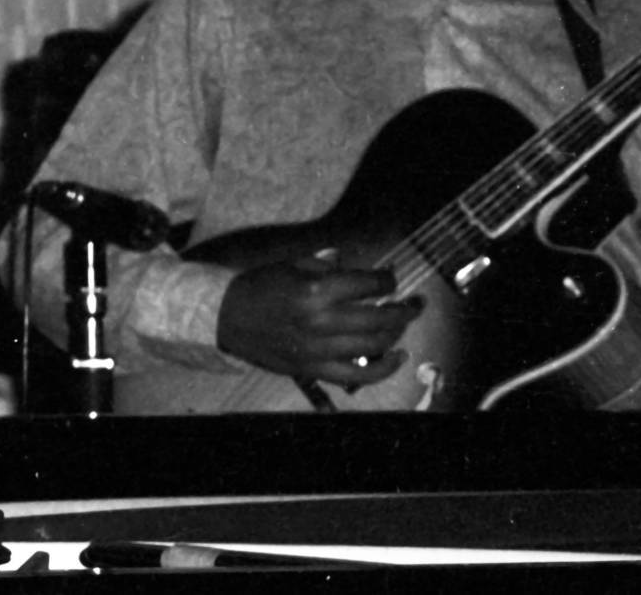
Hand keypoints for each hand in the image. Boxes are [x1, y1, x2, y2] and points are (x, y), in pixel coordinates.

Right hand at [216, 253, 421, 387]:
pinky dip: (384, 369)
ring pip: (375, 345)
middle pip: (379, 317)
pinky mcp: (315, 369)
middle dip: (404, 309)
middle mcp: (321, 322)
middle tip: (415, 304)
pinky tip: (397, 356)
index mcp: (315, 291)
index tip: (392, 277)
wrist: (226, 317)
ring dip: (396, 333)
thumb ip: (328, 267)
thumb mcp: (292, 265)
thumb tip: (360, 270)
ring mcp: (319, 350)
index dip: (388, 279)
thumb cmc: (260, 287)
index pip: (368, 284)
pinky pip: (359, 376)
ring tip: (403, 324)